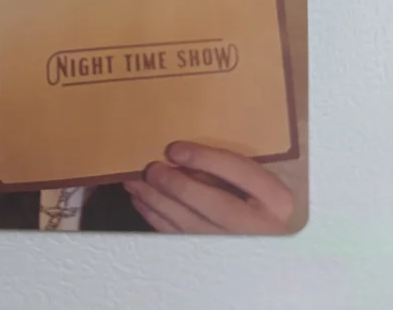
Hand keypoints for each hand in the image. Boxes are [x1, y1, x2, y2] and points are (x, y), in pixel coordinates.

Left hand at [124, 142, 293, 234]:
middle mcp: (260, 227)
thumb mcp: (252, 178)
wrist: (271, 244)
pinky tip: (142, 202)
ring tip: (135, 183)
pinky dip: (157, 219)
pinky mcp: (215, 262)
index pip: (239, 172)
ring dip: (157, 202)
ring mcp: (238, 249)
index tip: (173, 148)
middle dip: (176, 185)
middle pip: (213, 204)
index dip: (204, 158)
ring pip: (191, 226)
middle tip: (150, 169)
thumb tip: (181, 159)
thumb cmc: (256, 198)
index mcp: (276, 198)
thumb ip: (223, 168)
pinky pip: (180, 239)